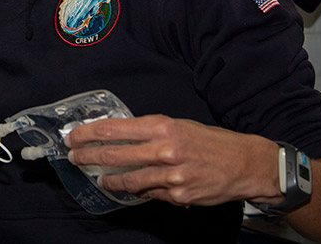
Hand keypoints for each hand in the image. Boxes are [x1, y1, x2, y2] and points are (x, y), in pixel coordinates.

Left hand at [65, 115, 281, 206]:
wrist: (246, 163)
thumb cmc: (213, 142)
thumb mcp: (181, 125)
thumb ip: (152, 132)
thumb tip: (122, 137)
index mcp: (164, 127)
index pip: (115, 128)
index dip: (89, 133)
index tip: (75, 135)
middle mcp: (164, 150)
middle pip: (114, 154)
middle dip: (88, 156)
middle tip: (74, 157)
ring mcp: (170, 176)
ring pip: (128, 180)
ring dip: (110, 180)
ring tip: (100, 179)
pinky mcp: (178, 195)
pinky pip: (149, 194)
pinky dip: (139, 191)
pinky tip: (132, 188)